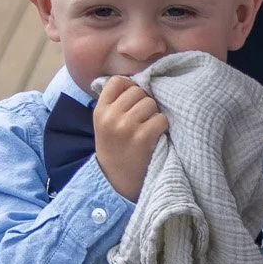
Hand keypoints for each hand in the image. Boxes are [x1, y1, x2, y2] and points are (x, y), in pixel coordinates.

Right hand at [94, 76, 168, 200]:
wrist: (116, 182)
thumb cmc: (115, 149)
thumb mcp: (104, 124)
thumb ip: (114, 104)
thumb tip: (134, 81)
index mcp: (100, 111)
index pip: (117, 81)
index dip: (129, 87)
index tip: (133, 101)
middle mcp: (110, 116)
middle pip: (138, 91)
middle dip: (144, 102)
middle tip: (142, 119)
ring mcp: (126, 126)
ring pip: (151, 103)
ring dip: (154, 114)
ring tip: (148, 128)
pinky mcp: (142, 137)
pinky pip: (161, 118)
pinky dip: (162, 127)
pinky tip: (155, 137)